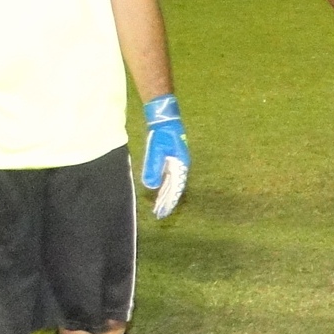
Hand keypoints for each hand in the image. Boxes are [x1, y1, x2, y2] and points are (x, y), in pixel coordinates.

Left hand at [140, 95, 189, 218]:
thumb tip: (151, 186)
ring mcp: (178, 162)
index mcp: (180, 165)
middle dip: (168, 201)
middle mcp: (181, 166)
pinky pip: (171, 177)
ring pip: (173, 183)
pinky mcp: (174, 159)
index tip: (163, 212)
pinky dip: (166, 185)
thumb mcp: (156, 151)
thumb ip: (154, 168)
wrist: (166, 120)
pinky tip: (161, 190)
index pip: (175, 188)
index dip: (169, 201)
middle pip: (175, 187)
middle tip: (161, 213)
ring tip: (161, 205)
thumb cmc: (162, 134)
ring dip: (167, 194)